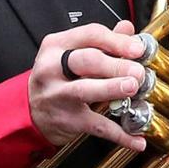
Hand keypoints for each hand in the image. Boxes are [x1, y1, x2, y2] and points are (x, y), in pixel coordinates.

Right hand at [28, 21, 148, 151]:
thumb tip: (127, 29)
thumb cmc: (54, 78)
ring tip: (133, 87)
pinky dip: (119, 134)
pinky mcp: (67, 120)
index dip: (117, 41)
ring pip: (86, 90)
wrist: (30, 111)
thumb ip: (100, 41)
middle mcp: (53, 68)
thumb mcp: (69, 53)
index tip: (138, 48)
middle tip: (138, 70)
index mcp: (56, 46)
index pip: (89, 35)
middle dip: (116, 64)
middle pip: (87, 61)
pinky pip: (96, 126)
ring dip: (112, 88)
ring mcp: (58, 95)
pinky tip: (137, 139)